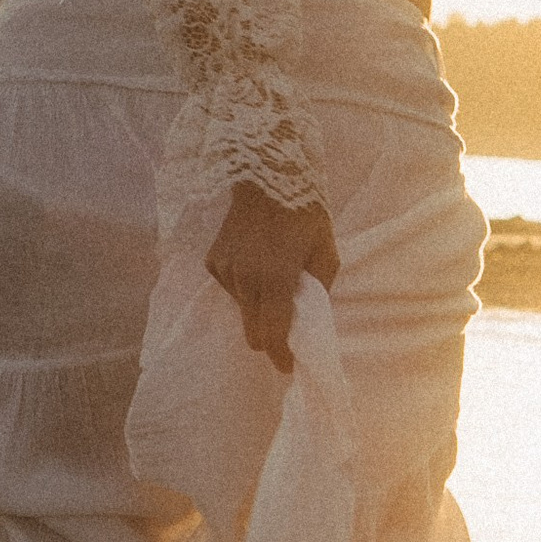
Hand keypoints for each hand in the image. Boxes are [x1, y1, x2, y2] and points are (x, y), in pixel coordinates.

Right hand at [206, 181, 337, 373]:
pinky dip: (244, 287)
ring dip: (257, 308)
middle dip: (269, 338)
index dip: (281, 356)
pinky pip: (230, 289)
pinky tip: (255, 263)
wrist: (266, 176)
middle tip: (285, 330)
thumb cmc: (303, 212)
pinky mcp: (214, 261)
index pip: (273, 334)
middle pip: (253, 332)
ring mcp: (226, 270)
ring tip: (273, 281)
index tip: (288, 366)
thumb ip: (319, 288)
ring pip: (242, 310)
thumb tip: (308, 316)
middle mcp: (245, 278)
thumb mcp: (326, 249)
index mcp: (276, 278)